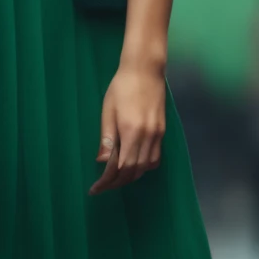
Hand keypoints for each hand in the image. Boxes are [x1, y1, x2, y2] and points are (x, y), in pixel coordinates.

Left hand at [90, 59, 165, 193]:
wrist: (146, 69)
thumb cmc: (122, 86)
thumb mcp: (108, 110)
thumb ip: (107, 137)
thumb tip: (102, 161)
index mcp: (131, 131)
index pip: (120, 167)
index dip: (107, 181)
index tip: (95, 189)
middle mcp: (147, 136)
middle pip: (134, 171)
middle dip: (117, 183)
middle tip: (102, 187)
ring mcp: (157, 135)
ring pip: (146, 167)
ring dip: (131, 176)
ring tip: (116, 178)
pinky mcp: (162, 131)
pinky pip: (155, 157)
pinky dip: (144, 167)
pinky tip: (134, 165)